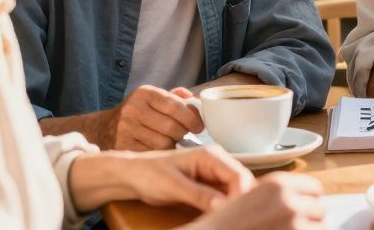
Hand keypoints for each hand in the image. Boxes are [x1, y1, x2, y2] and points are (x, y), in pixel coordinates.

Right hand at [102, 85, 204, 150]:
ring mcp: (126, 129)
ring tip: (172, 142)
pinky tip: (160, 151)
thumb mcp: (153, 98)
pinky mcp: (123, 147)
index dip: (191, 118)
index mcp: (144, 93)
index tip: (199, 126)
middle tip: (185, 135)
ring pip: (163, 144)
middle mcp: (133, 109)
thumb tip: (195, 101)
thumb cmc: (137, 113)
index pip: (174, 105)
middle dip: (184, 133)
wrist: (102, 128)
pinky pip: (152, 155)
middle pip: (171, 127)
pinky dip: (161, 155)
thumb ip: (175, 97)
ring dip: (173, 145)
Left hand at [128, 145, 253, 211]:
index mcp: (210, 155)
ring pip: (234, 190)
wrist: (133, 176)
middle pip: (240, 182)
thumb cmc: (149, 174)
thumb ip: (199, 194)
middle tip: (231, 218)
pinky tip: (217, 215)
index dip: (240, 194)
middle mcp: (216, 162)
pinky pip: (223, 196)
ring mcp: (213, 173)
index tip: (233, 212)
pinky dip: (223, 206)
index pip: (237, 174)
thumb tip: (221, 205)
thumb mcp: (173, 186)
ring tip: (224, 217)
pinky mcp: (208, 184)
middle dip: (238, 199)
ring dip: (231, 203)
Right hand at [186, 173, 325, 229]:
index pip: (315, 188)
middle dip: (310, 219)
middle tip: (295, 226)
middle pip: (320, 209)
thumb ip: (279, 195)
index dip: (310, 200)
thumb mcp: (251, 197)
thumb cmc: (225, 224)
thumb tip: (306, 201)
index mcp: (278, 184)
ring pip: (320, 228)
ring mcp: (293, 224)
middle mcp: (288, 202)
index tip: (307, 209)